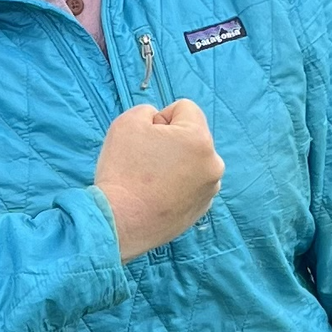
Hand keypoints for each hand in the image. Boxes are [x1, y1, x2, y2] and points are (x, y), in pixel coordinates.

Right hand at [94, 100, 222, 258]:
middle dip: (170, 141)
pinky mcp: (201, 210)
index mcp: (200, 139)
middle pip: (191, 136)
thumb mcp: (127, 122)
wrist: (118, 223)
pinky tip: (155, 196)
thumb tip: (159, 122)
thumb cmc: (122, 170)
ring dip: (174, 163)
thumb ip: (148, 111)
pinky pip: (190, 185)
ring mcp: (209, 190)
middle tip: (144, 160)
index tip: (145, 138)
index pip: (185, 108)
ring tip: (149, 180)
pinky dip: (175, 186)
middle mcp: (213, 164)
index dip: (160, 117)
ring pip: (191, 161)